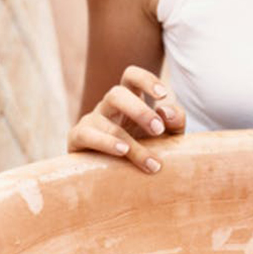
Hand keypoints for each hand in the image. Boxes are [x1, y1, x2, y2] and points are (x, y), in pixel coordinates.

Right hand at [67, 65, 185, 172]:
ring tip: (150, 161)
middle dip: (139, 111)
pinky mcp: (77, 139)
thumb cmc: (147, 149)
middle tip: (158, 130)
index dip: (146, 79)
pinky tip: (122, 152)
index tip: (163, 95)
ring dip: (130, 141)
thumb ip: (175, 121)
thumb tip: (166, 112)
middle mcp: (108, 106)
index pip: (131, 75)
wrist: (118, 177)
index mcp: (129, 98)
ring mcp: (91, 120)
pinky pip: (86, 135)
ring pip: (104, 121)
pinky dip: (105, 143)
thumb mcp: (168, 136)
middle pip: (116, 93)